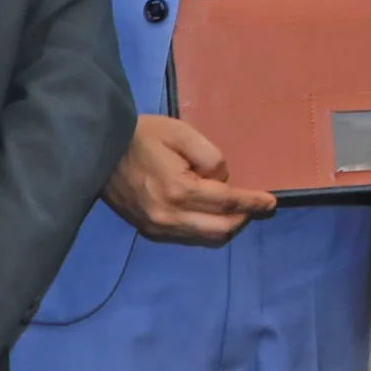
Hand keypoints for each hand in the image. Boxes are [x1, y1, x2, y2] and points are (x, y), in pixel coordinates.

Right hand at [105, 116, 275, 245]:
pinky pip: (186, 236)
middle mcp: (170, 216)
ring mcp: (157, 227)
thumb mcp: (182, 133)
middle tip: (256, 204)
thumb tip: (223, 181)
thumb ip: (211, 158)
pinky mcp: (148, 229)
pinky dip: (205, 227)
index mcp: (180, 191)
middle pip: (220, 228)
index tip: (270, 202)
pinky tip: (210, 213)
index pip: (227, 203)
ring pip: (205, 237)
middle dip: (242, 217)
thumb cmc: (143, 136)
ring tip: (236, 209)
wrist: (99, 149)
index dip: (252, 202)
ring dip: (225, 225)